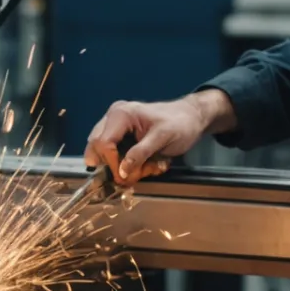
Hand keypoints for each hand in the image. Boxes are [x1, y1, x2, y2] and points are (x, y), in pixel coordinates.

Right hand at [84, 91, 235, 185]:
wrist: (191, 117)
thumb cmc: (180, 124)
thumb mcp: (163, 138)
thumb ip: (141, 153)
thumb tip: (121, 172)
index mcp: (121, 114)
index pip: (103, 143)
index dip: (111, 163)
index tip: (126, 176)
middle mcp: (113, 118)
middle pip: (97, 149)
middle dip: (116, 166)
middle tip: (139, 173)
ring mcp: (114, 126)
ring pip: (104, 155)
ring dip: (124, 167)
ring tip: (148, 166)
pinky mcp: (119, 136)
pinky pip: (114, 155)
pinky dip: (128, 165)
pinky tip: (146, 164)